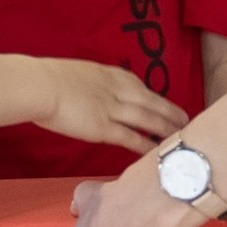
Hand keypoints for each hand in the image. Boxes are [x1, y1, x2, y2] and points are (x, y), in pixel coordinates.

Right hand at [40, 61, 189, 156]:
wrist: (39, 85)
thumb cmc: (46, 79)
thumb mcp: (75, 74)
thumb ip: (88, 84)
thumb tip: (87, 93)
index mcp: (108, 75)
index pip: (139, 86)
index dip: (155, 97)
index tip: (166, 104)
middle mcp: (116, 90)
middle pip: (151, 102)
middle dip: (171, 112)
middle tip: (187, 121)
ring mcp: (112, 108)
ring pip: (148, 119)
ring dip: (167, 128)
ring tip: (181, 137)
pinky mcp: (103, 128)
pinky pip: (131, 137)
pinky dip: (146, 145)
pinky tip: (157, 152)